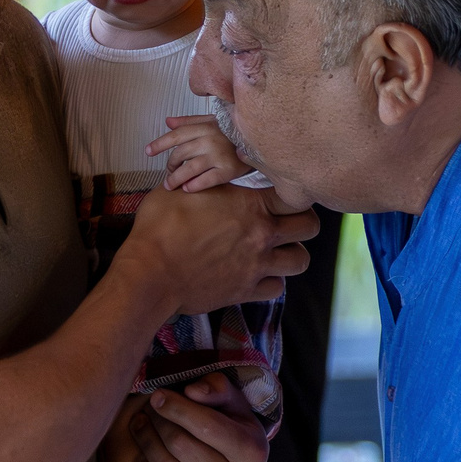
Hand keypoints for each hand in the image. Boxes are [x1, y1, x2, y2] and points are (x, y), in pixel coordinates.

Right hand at [122, 183, 315, 312]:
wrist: (150, 273)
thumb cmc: (160, 229)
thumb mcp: (180, 189)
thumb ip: (204, 181)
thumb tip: (203, 170)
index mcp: (250, 205)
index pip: (294, 194)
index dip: (293, 192)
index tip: (285, 195)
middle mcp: (261, 235)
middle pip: (310, 227)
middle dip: (303, 222)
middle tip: (289, 222)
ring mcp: (257, 265)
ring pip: (300, 260)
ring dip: (292, 253)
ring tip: (278, 250)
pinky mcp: (246, 291)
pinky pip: (277, 288)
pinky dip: (272, 281)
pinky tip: (260, 274)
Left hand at [130, 374, 269, 461]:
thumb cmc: (229, 429)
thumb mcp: (233, 405)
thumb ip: (216, 388)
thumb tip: (192, 391)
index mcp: (252, 452)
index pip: (207, 425)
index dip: (176, 408)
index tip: (157, 396)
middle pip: (181, 446)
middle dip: (158, 422)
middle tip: (147, 411)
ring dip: (145, 442)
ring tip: (139, 426)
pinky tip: (142, 456)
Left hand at [149, 114, 251, 191]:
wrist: (259, 142)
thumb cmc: (231, 133)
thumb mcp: (212, 122)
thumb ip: (189, 122)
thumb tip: (168, 122)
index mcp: (205, 127)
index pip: (176, 135)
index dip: (159, 144)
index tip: (147, 152)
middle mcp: (210, 140)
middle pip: (180, 154)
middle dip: (170, 165)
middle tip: (167, 173)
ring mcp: (218, 155)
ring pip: (189, 169)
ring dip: (175, 179)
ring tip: (169, 185)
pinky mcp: (228, 170)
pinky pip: (205, 180)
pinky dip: (193, 185)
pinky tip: (186, 188)